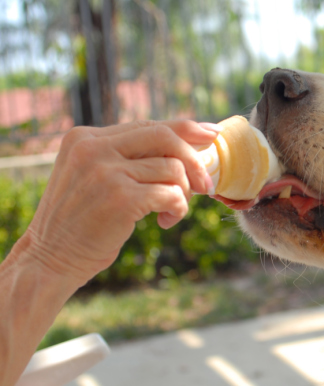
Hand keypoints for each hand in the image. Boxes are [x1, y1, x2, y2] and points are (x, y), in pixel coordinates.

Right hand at [11, 120, 219, 285]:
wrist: (49, 260)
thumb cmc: (82, 221)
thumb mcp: (94, 176)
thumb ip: (127, 156)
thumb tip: (187, 141)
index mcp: (85, 137)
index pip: (148, 125)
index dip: (185, 129)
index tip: (211, 135)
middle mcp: (92, 148)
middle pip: (165, 137)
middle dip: (194, 159)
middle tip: (205, 185)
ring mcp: (105, 172)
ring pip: (173, 168)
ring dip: (183, 193)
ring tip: (169, 211)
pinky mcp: (120, 198)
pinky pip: (172, 193)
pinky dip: (179, 208)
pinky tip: (165, 221)